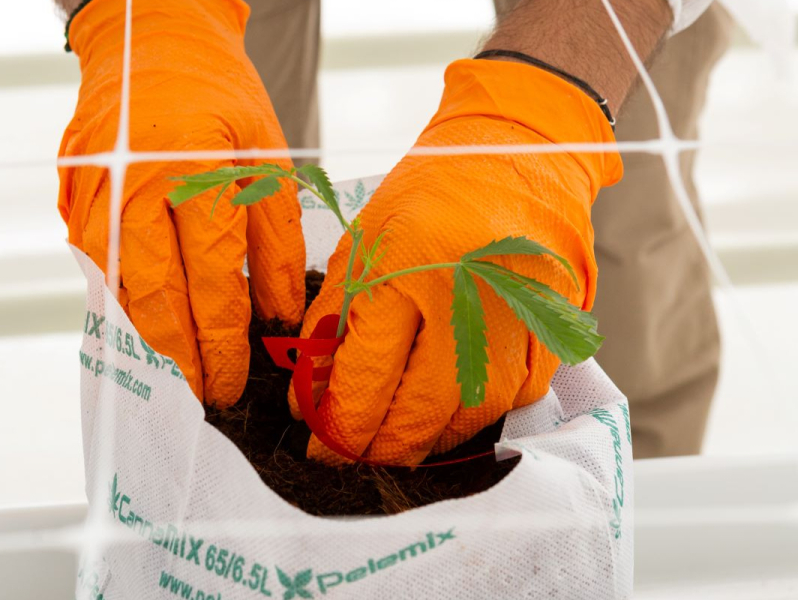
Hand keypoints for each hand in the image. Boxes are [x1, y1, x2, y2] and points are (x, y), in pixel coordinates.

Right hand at [58, 0, 304, 405]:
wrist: (152, 41)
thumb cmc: (221, 97)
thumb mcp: (268, 157)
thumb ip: (277, 240)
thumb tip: (280, 316)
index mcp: (194, 173)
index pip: (212, 282)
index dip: (223, 342)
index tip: (234, 381)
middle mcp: (135, 188)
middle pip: (156, 299)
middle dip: (180, 360)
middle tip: (199, 401)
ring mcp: (95, 194)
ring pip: (117, 291)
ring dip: (143, 344)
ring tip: (170, 384)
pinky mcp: (75, 199)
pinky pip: (94, 267)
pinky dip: (119, 305)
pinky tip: (140, 333)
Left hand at [291, 60, 621, 464]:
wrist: (520, 153)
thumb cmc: (430, 195)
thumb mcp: (363, 243)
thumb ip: (332, 323)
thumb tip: (309, 396)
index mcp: (407, 268)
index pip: (363, 380)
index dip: (333, 427)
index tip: (317, 443)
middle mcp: (467, 299)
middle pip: (414, 416)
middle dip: (372, 451)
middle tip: (348, 455)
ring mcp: (518, 321)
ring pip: (464, 422)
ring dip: (420, 444)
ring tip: (389, 441)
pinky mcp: (552, 333)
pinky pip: (509, 403)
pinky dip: (470, 419)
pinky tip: (442, 412)